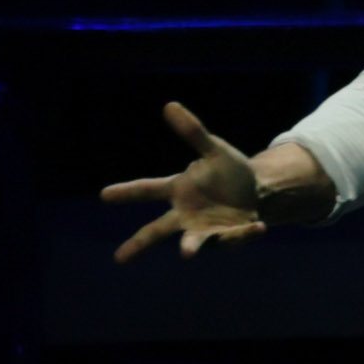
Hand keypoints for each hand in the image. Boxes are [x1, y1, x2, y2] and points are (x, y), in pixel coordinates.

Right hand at [101, 101, 269, 262]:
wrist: (257, 190)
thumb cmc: (228, 170)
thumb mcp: (215, 150)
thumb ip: (193, 132)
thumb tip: (169, 105)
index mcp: (179, 190)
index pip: (148, 189)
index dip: (126, 192)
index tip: (104, 194)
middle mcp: (186, 214)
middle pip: (157, 231)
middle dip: (139, 244)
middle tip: (119, 258)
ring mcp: (205, 230)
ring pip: (193, 241)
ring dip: (190, 245)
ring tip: (185, 252)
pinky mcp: (227, 238)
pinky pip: (233, 237)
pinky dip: (245, 233)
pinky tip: (258, 227)